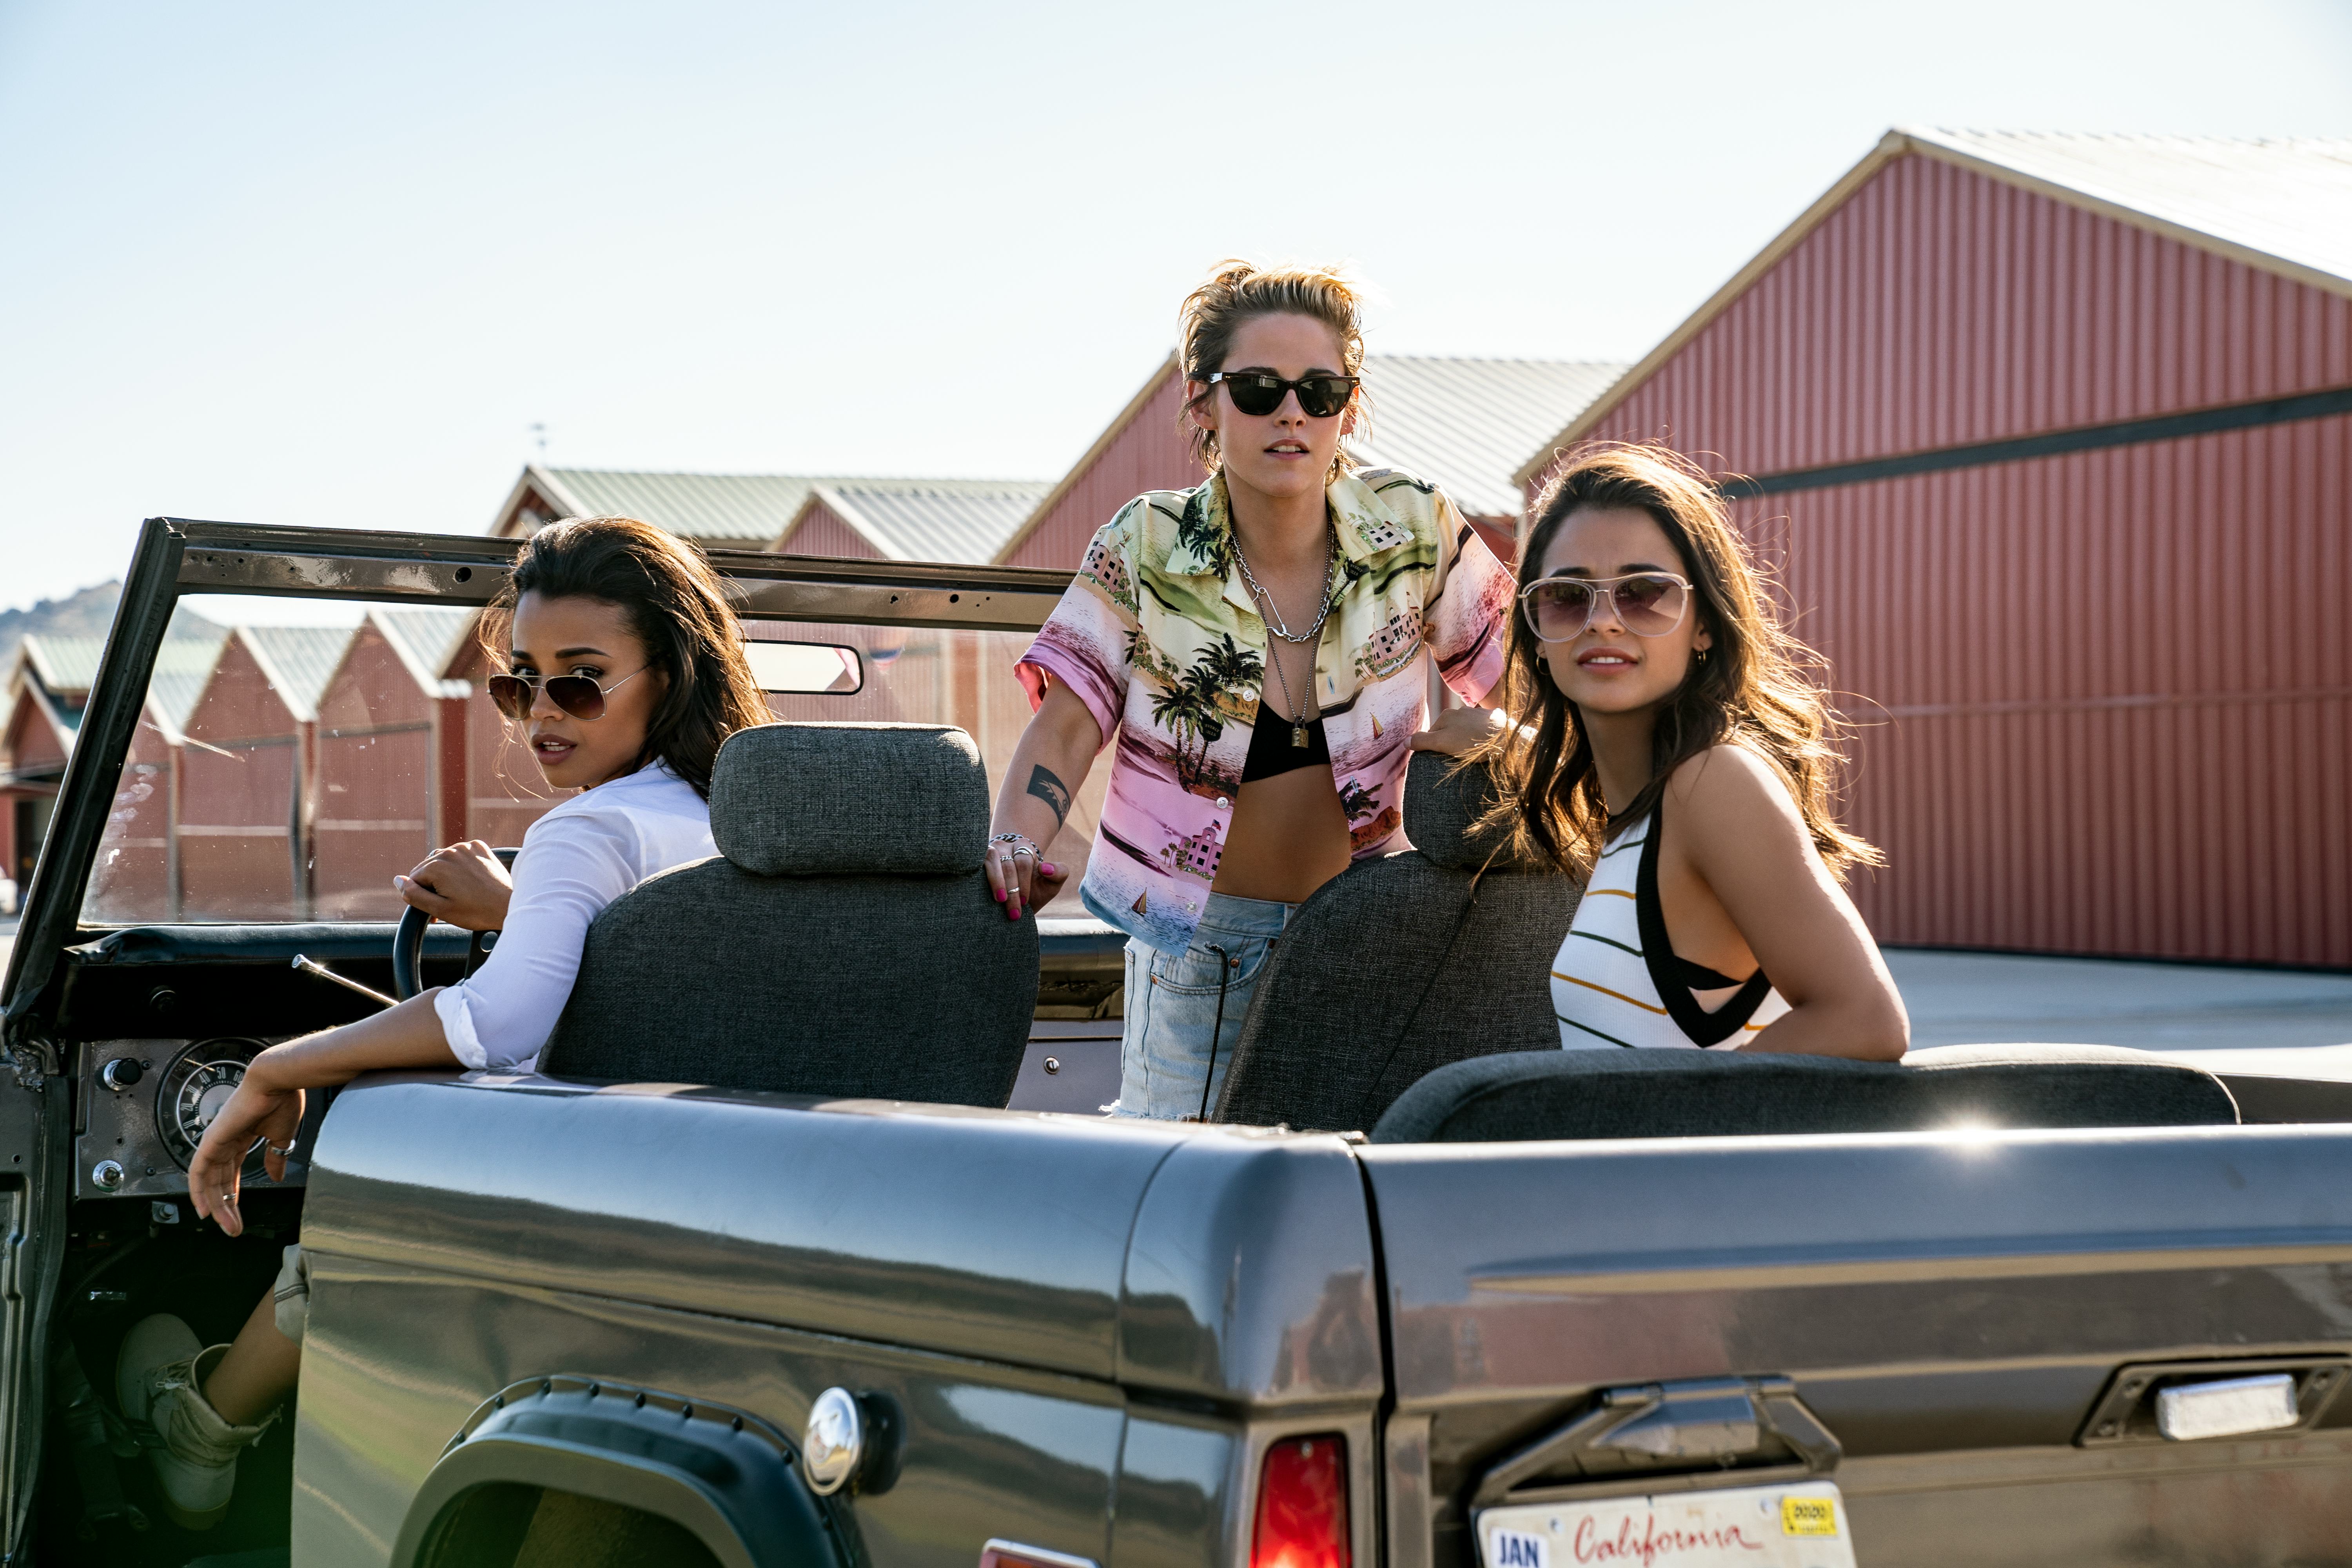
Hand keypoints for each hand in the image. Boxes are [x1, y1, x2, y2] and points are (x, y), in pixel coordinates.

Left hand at [188, 1052, 302, 1238]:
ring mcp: (216, 1141)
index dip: (232, 1195)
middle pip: (219, 1182)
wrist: (279, 1081)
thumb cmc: (283, 1100)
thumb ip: (274, 1157)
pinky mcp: (211, 1141)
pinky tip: (203, 1209)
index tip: (237, 1215)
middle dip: (225, 1207)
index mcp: (241, 1138)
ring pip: (209, 1181)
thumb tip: (275, 1176)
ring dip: (216, 1206)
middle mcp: (224, 1141)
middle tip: (233, 1228)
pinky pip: (198, 1171)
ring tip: (225, 1225)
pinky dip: (198, 1191)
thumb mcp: (282, 1137)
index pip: (230, 1173)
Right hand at [395, 840, 511, 931]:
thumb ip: (414, 894)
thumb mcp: (440, 909)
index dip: (423, 895)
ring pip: (444, 860)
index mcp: (436, 865)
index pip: (415, 879)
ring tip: (460, 892)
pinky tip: (471, 880)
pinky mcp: (480, 847)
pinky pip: (461, 854)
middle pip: (429, 868)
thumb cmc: (475, 911)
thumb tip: (398, 880)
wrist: (509, 906)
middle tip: (449, 903)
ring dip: (446, 874)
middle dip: (434, 885)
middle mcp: (450, 850)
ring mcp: (466, 846)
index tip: (438, 908)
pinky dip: (461, 865)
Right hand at [983, 836, 1067, 921]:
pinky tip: (981, 891)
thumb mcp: (1051, 884)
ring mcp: (988, 851)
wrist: (1014, 897)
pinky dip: (981, 876)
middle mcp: (1005, 845)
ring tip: (1000, 901)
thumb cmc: (1034, 889)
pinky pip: (975, 862)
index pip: (1024, 862)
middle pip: (1008, 864)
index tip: (1024, 902)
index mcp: (1024, 847)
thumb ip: (1059, 873)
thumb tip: (1045, 867)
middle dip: (1012, 889)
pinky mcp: (975, 860)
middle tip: (1014, 912)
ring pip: (991, 860)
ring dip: (997, 883)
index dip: (1024, 883)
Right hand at [1409, 704, 1509, 757]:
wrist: (1505, 738)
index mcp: (1446, 715)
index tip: (1444, 757)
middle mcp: (1460, 711)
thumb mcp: (1442, 743)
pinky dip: (1479, 737)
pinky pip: (1480, 730)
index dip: (1435, 747)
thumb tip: (1405, 741)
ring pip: (1464, 730)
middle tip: (1458, 756)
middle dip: (1451, 742)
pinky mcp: (1492, 719)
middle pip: (1448, 731)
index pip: (1432, 733)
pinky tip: (1485, 746)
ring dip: (1466, 740)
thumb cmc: (1472, 741)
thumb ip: (1422, 741)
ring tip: (1473, 752)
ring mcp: (1477, 713)